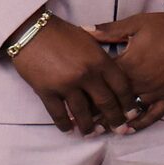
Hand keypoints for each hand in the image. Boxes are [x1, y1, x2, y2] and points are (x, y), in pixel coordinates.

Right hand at [10, 15, 138, 132]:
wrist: (31, 30)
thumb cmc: (62, 34)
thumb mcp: (90, 41)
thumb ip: (103, 59)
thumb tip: (115, 78)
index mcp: (100, 60)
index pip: (121, 87)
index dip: (129, 103)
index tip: (132, 114)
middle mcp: (86, 74)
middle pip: (106, 103)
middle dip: (115, 119)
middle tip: (119, 130)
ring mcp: (65, 84)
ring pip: (82, 113)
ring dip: (89, 126)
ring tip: (93, 133)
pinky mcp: (46, 90)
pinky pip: (58, 113)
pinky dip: (65, 124)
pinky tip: (69, 129)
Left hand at [86, 11, 163, 130]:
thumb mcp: (135, 23)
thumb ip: (108, 30)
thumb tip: (83, 30)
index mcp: (129, 62)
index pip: (101, 81)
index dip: (86, 90)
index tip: (72, 98)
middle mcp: (141, 80)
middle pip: (113, 99)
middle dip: (95, 110)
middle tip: (80, 120)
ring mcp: (157, 90)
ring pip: (130, 109)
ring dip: (114, 120)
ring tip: (98, 129)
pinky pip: (154, 114)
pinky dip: (141, 123)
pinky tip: (129, 130)